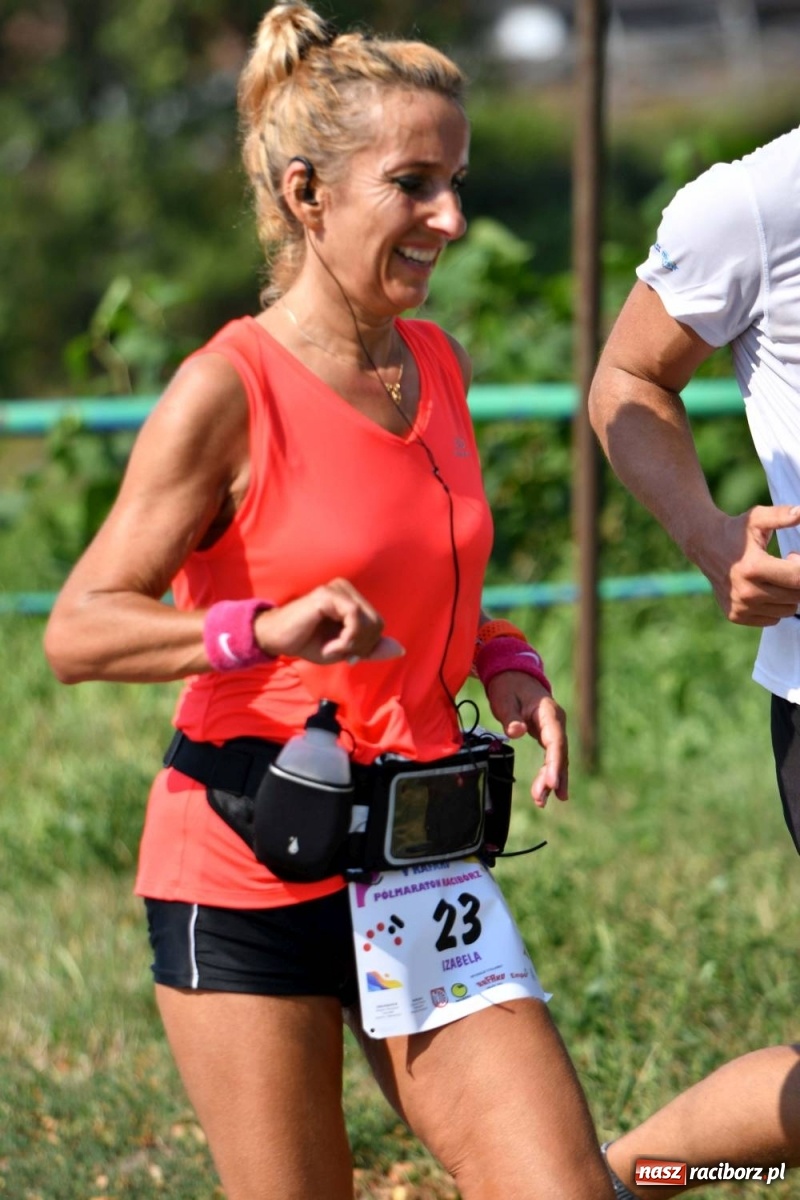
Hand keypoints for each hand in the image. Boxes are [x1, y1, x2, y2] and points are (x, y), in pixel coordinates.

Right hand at [254, 578, 403, 664]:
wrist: (277, 639)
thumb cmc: (308, 642)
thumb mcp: (345, 650)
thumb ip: (371, 648)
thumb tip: (400, 649)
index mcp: (352, 599)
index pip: (378, 623)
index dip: (367, 645)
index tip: (348, 655)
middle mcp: (347, 589)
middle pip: (376, 622)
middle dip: (361, 645)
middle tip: (340, 653)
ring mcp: (337, 589)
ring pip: (367, 620)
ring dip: (352, 643)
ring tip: (332, 649)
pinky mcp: (327, 594)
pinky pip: (353, 616)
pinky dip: (347, 637)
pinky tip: (332, 646)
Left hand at [485, 671, 567, 806]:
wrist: (513, 675)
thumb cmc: (508, 686)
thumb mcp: (504, 698)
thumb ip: (510, 716)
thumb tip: (515, 732)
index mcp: (549, 713)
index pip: (556, 742)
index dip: (555, 763)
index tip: (552, 783)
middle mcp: (556, 723)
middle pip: (558, 754)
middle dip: (552, 778)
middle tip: (541, 799)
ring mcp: (554, 730)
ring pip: (557, 759)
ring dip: (551, 780)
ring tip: (542, 802)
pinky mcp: (548, 736)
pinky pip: (552, 757)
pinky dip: (550, 774)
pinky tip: (549, 792)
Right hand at [697, 505, 799, 625]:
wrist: (705, 546)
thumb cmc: (736, 531)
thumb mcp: (757, 519)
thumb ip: (781, 515)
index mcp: (753, 568)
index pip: (798, 578)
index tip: (792, 556)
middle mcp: (746, 592)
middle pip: (796, 596)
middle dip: (797, 580)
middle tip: (785, 564)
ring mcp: (740, 606)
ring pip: (787, 610)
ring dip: (788, 594)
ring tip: (774, 577)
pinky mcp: (736, 615)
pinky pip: (773, 619)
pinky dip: (774, 605)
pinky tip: (764, 589)